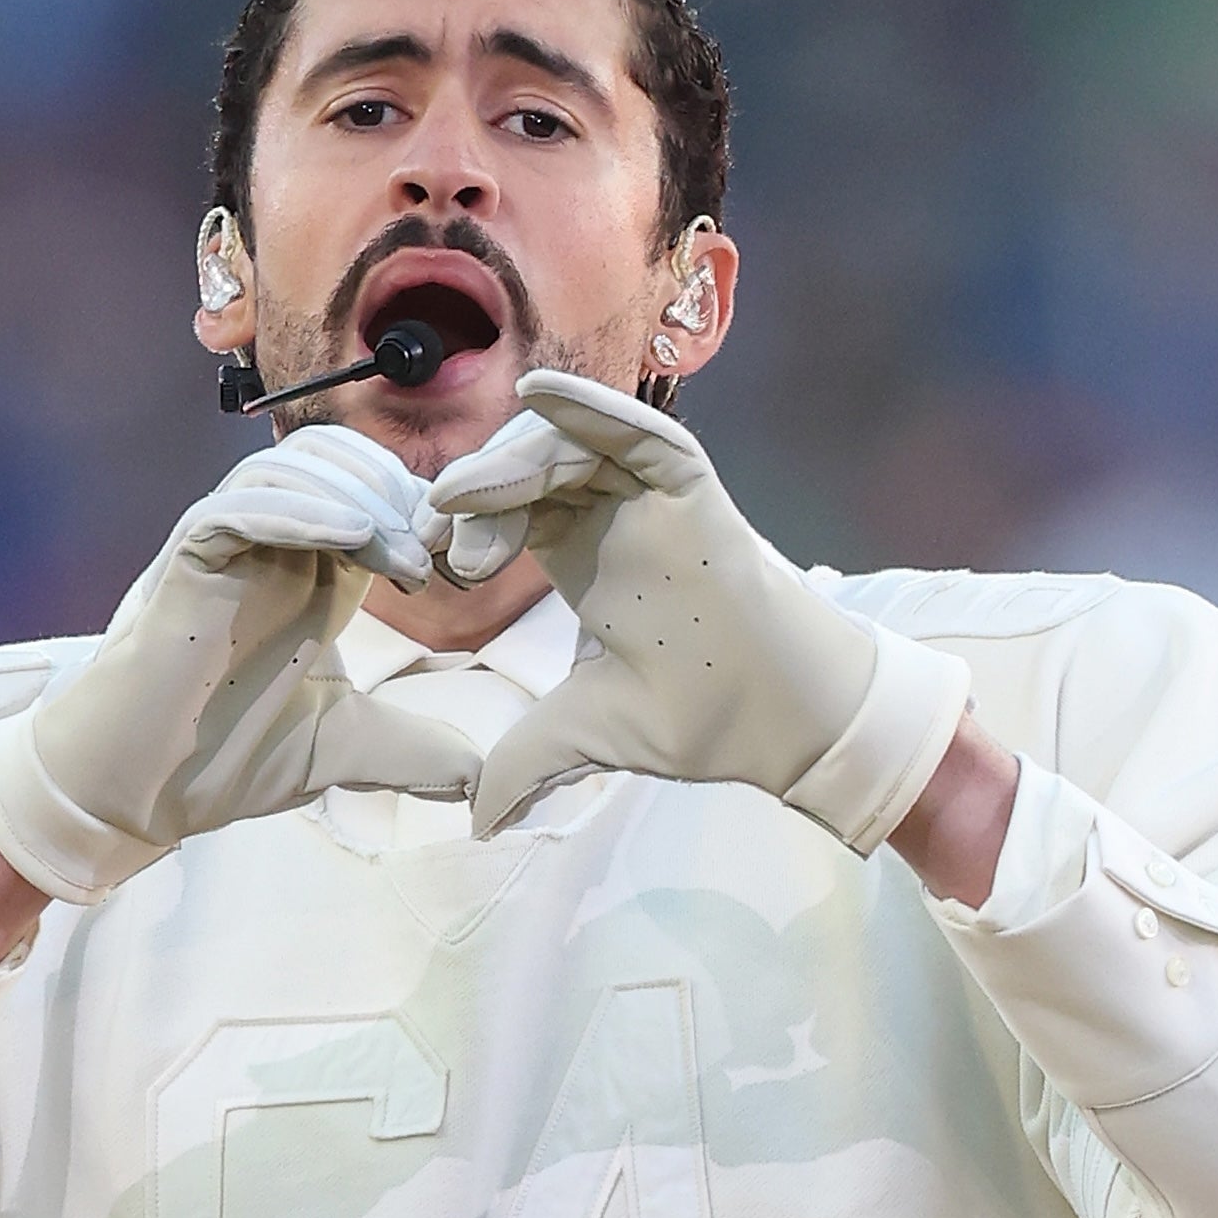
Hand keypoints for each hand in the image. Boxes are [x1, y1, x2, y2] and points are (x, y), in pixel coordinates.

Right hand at [0, 427, 476, 899]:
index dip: (424, 508)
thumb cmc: (221, 758)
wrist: (137, 789)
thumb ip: (410, 750)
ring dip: (356, 500)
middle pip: (335, 462)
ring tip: (404, 563)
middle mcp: (269, 546)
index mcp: (311, 570)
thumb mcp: (342, 748)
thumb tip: (477, 778)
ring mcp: (223, 546)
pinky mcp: (184, 560)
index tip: (469, 559)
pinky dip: (296, 512)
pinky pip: (235, 509)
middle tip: (439, 556)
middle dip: (397, 493)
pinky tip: (349, 540)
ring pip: (287, 471)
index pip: (372, 491)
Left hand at [423, 371, 969, 847]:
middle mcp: (611, 516)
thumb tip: (478, 823)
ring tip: (464, 494)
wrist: (782, 723)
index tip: (435, 564)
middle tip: (440, 531)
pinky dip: (591, 408)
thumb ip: (528, 758)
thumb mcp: (588, 732)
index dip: (467, 525)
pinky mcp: (691, 488)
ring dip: (510, 459)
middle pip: (528, 468)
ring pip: (569, 446)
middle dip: (476, 490)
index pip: (508, 512)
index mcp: (583, 557)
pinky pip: (639, 434)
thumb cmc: (700, 715)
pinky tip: (540, 394)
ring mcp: (651, 498)